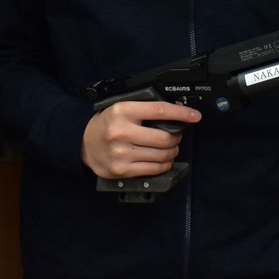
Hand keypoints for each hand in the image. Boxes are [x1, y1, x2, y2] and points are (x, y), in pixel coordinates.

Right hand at [81, 100, 199, 178]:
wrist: (84, 144)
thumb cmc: (107, 124)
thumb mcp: (122, 108)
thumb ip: (145, 108)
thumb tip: (176, 110)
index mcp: (122, 111)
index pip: (160, 110)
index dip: (181, 113)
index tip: (194, 116)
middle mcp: (121, 132)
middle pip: (165, 137)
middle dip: (177, 137)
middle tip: (176, 136)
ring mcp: (122, 153)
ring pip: (162, 155)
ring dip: (172, 152)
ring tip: (169, 148)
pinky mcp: (123, 170)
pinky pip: (154, 169)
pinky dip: (164, 164)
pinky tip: (162, 159)